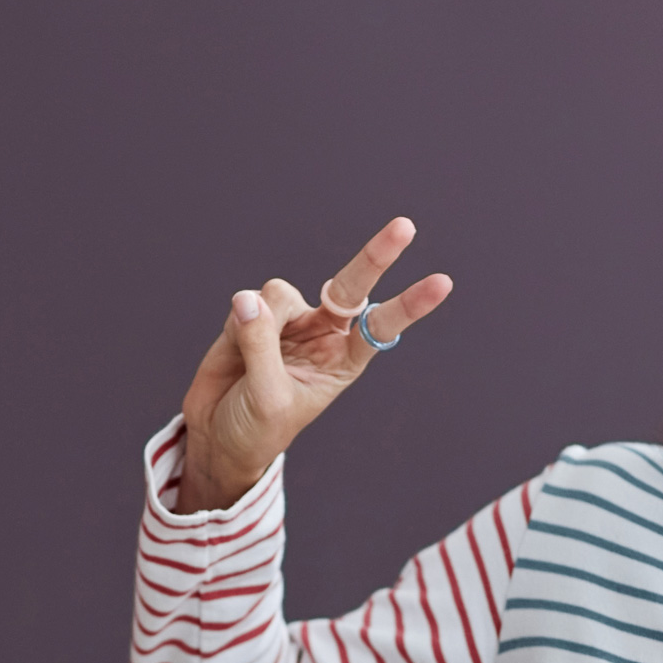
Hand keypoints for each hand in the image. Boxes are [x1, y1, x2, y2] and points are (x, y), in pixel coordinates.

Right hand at [173, 217, 451, 513]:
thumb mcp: (270, 399)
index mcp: (344, 361)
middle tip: (407, 226)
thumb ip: (262, 348)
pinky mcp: (253, 313)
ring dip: (262, 320)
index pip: (382, 327)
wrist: (220, 435)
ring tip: (250, 356)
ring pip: (279, 292)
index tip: (442, 282)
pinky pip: (246, 301)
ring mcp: (289, 320)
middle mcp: (323, 334)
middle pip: (352, 287)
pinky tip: (233, 349)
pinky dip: (235, 322)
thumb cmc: (258, 428)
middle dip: (377, 257)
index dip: (409, 305)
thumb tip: (248, 299)